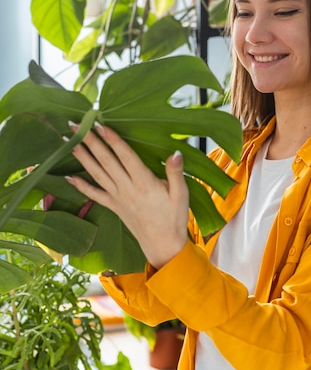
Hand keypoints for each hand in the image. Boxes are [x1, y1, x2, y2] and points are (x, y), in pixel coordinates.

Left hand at [66, 121, 188, 268]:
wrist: (163, 245)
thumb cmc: (174, 218)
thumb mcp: (181, 194)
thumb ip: (176, 172)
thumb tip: (175, 153)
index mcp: (144, 182)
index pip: (125, 156)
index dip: (112, 139)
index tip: (100, 124)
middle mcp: (127, 188)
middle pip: (106, 161)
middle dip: (91, 141)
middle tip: (77, 125)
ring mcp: (118, 198)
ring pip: (97, 174)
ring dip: (83, 157)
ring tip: (70, 142)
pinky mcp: (114, 207)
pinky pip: (94, 195)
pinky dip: (81, 186)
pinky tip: (70, 177)